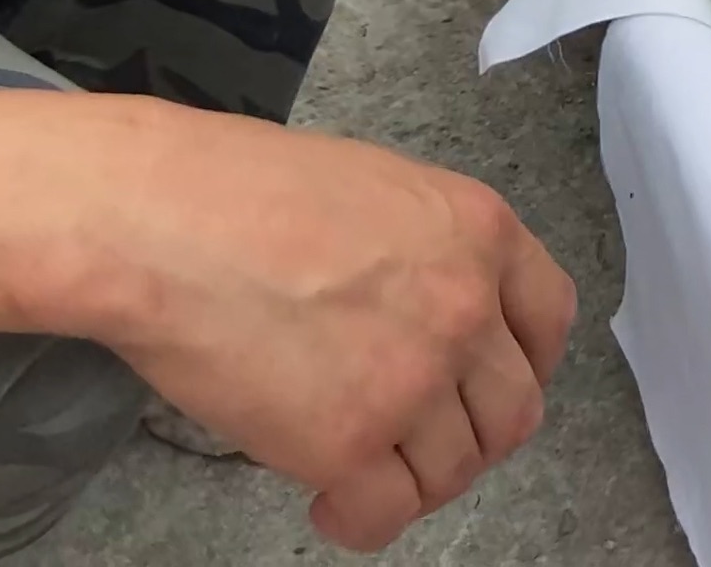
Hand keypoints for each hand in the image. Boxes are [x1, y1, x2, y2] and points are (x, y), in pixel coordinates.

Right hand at [0, 89, 572, 554]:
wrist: (160, 220)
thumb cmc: (239, 191)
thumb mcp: (378, 189)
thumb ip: (428, 251)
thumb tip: (430, 310)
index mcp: (481, 231)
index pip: (550, 319)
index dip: (525, 364)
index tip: (490, 384)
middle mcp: (466, 306)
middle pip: (513, 410)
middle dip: (471, 437)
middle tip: (420, 442)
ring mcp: (414, 377)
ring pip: (454, 470)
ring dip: (413, 480)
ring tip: (362, 469)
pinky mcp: (349, 440)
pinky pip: (387, 512)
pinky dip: (360, 521)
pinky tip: (328, 504)